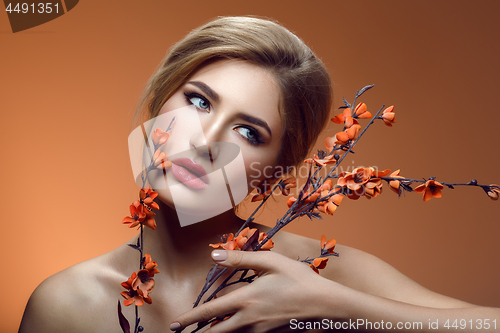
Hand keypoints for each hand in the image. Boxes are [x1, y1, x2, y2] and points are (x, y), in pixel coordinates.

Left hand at [170, 250, 339, 332]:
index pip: (210, 312)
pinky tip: (234, 329)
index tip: (175, 324)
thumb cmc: (299, 280)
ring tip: (206, 332)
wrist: (326, 306)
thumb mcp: (271, 262)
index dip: (190, 319)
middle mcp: (249, 320)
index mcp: (246, 299)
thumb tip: (214, 254)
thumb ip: (241, 258)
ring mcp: (260, 331)